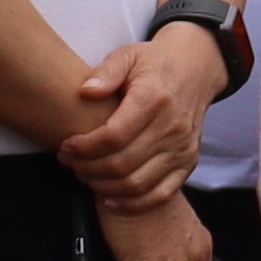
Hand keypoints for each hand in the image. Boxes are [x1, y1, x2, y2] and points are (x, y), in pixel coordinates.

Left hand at [59, 27, 222, 212]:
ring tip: (84, 175)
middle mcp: (171, 128)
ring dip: (103, 186)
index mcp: (154, 99)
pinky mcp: (188, 164)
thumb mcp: (128, 55)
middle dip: (87, 168)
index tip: (66, 146)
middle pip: (122, 164)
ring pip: (137, 184)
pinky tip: (110, 199)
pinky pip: (160, 195)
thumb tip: (85, 91)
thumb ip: (106, 72)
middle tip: (69, 162)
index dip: (85, 147)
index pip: (114, 136)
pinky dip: (133, 204)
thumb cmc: (154, 64)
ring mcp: (182, 149)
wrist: (195, 71)